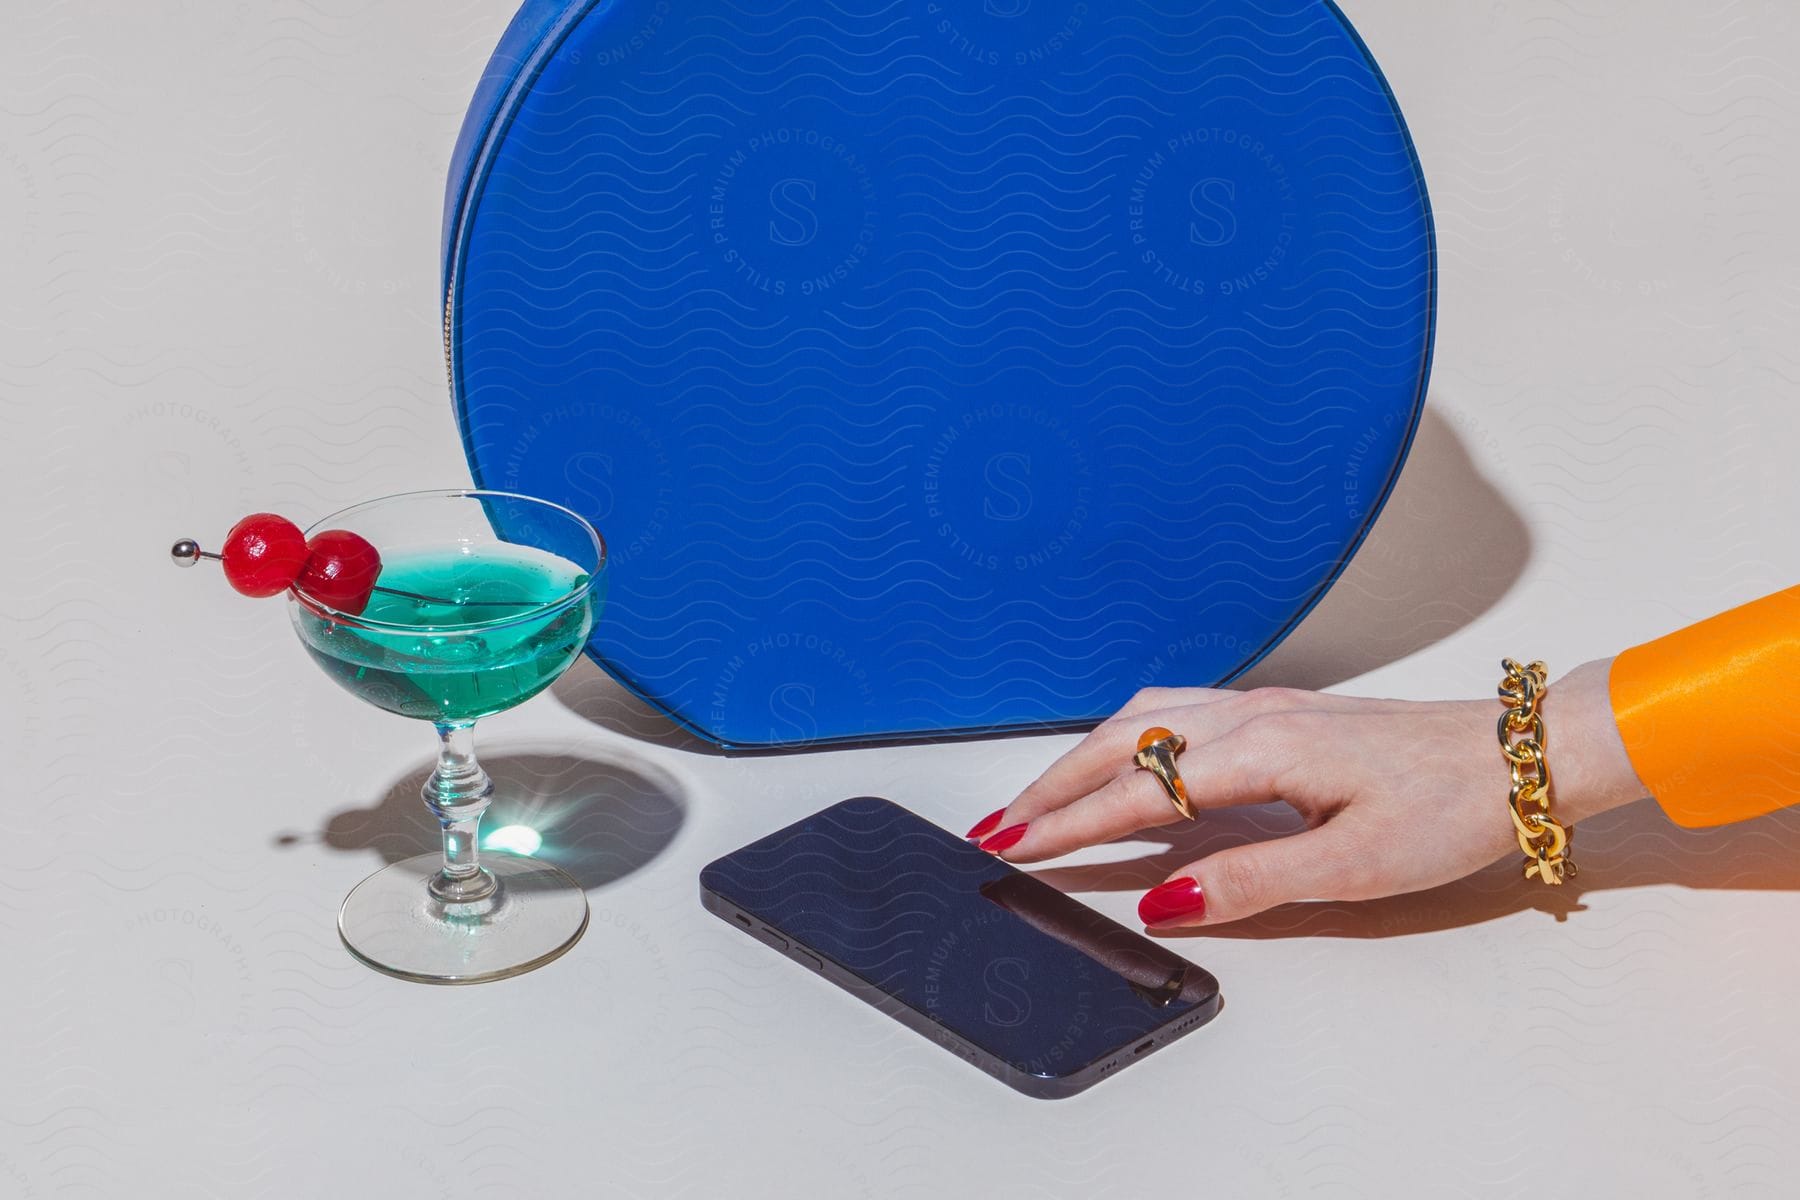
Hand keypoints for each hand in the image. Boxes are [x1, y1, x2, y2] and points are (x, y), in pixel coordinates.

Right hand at [966, 658, 1647, 928]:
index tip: (1012, 847)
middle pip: (1122, 744)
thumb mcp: (1352, 863)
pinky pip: (1176, 711)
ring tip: (1044, 794)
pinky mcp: (1283, 710)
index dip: (1067, 825)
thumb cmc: (1452, 805)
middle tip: (999, 826)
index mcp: (1260, 751)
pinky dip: (1127, 736)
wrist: (1521, 754)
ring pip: (1144, 719)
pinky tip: (1128, 756)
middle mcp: (1250, 715)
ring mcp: (1265, 705)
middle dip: (1053, 786)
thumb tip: (1164, 901)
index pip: (1136, 793)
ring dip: (1084, 756)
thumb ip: (1249, 880)